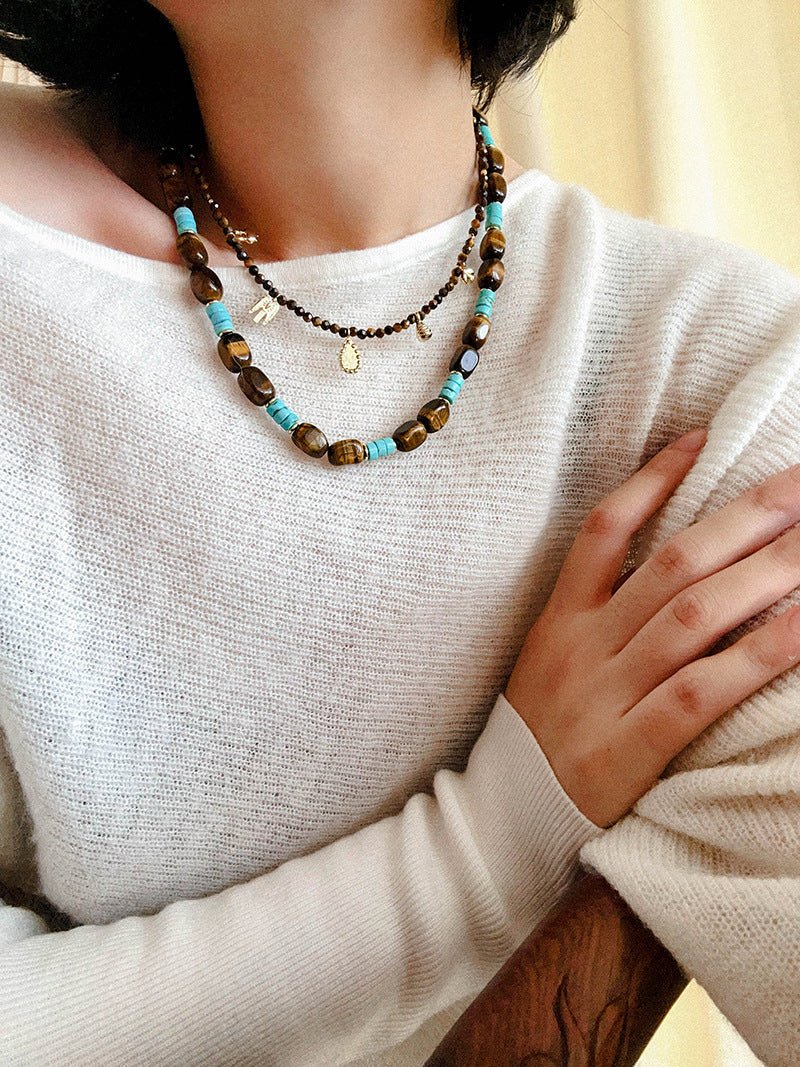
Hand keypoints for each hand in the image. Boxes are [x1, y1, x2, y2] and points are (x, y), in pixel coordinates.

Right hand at [504, 427, 799, 827]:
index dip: (654, 481)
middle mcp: (583, 647)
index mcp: (560, 620)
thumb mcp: (549, 661)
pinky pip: (702, 690)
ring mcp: (604, 696)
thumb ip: (596, 615)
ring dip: (765, 573)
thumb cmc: (536, 736)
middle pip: (672, 565)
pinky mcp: (626, 750)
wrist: (500, 821)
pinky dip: (758, 654)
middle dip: (745, 518)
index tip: (703, 438)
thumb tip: (670, 570)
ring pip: (693, 617)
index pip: (603, 531)